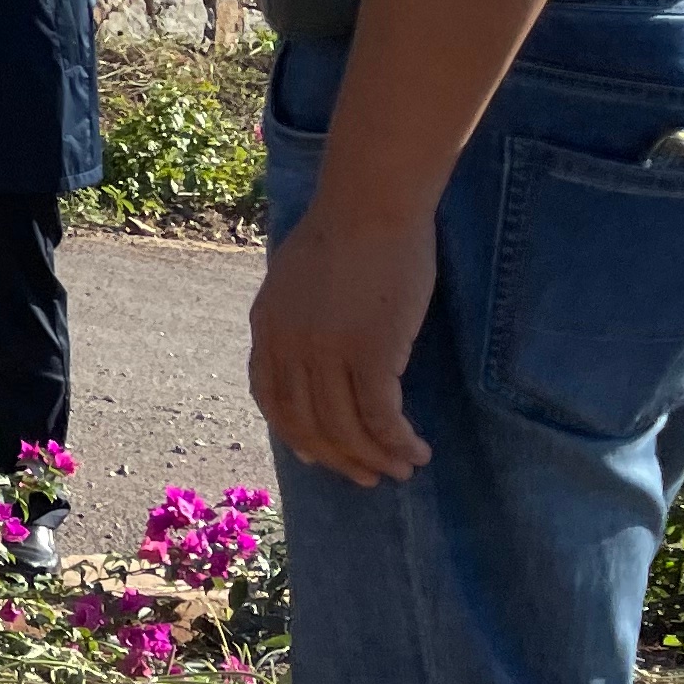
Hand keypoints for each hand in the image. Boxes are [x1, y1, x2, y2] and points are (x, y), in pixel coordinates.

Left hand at [248, 196, 437, 485]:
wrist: (371, 205)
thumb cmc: (345, 233)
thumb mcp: (296, 279)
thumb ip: (295, 318)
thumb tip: (311, 351)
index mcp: (266, 327)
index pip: (270, 398)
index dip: (295, 433)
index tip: (317, 455)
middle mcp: (288, 346)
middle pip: (306, 423)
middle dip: (338, 458)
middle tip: (368, 477)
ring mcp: (326, 352)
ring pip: (346, 428)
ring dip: (375, 458)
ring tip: (402, 469)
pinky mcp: (370, 353)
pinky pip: (380, 417)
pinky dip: (398, 442)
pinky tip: (417, 450)